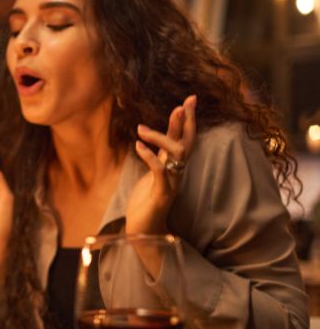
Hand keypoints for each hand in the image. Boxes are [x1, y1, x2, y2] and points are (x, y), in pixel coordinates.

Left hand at [126, 95, 196, 235]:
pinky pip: (159, 172)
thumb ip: (158, 152)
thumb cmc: (147, 199)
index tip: (190, 98)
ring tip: (141, 128)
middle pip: (187, 143)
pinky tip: (138, 146)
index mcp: (175, 166)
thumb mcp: (153, 170)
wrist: (143, 229)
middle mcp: (178, 173)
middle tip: (182, 104)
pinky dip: (149, 157)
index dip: (189, 119)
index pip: (186, 138)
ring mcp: (171, 183)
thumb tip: (157, 133)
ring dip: (161, 138)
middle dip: (187, 122)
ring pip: (176, 155)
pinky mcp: (161, 194)